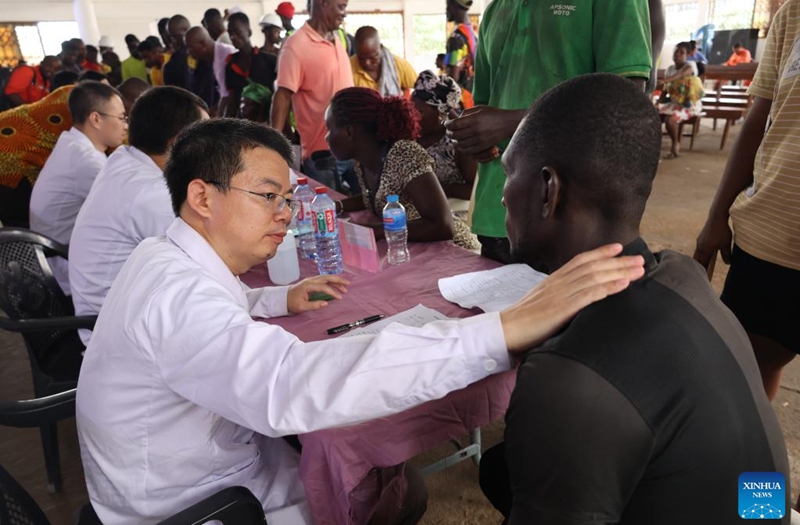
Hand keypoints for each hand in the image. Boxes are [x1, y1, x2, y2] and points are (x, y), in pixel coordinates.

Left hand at [287, 275, 349, 312]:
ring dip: (336, 281)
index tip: (339, 298)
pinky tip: (337, 284)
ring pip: (326, 277)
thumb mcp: (302, 307)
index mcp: (308, 285)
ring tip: (345, 286)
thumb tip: (326, 304)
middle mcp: (310, 280)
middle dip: (338, 280)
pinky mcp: (312, 282)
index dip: (332, 292)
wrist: (283, 298)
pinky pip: (323, 279)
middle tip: (347, 284)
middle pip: (327, 277)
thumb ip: (314, 305)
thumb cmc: (291, 302)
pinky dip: (331, 281)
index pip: (324, 287)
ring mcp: (311, 280)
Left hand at [444, 106, 522, 156]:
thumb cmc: (493, 114)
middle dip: (449, 133)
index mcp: (474, 119)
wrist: (508, 123)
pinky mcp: (482, 146)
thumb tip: (455, 118)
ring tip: (454, 138)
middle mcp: (475, 130)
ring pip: (459, 144)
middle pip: (455, 135)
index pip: (454, 124)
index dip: (447, 124)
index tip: (446, 123)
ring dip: (454, 141)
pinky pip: (467, 151)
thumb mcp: (479, 108)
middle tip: (448, 131)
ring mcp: (479, 140)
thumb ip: (466, 112)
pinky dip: (461, 148)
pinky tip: (461, 144)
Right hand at [499, 244, 645, 352]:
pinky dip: (608, 288)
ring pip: (594, 277)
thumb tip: (573, 300)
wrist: (505, 330)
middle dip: (618, 262)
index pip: (580, 261)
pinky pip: (589, 295)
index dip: (600, 253)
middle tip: (640, 259)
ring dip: (619, 272)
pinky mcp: (562, 309)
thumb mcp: (541, 302)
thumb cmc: (522, 321)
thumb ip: (557, 297)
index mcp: (553, 280)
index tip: (618, 248)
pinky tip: (623, 285)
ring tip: (638, 270)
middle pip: (592, 266)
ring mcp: (560, 294)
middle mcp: (558, 283)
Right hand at [693, 214, 732, 279]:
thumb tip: (728, 263)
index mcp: (704, 250)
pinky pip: (699, 249)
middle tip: (700, 276)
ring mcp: (699, 242)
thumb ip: (726, 255)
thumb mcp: (726, 244)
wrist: (716, 217)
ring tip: (701, 267)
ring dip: (698, 261)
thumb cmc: (722, 231)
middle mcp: (699, 247)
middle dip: (698, 268)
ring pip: (696, 255)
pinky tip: (704, 255)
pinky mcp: (701, 238)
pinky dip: (700, 255)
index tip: (703, 279)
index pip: (701, 264)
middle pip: (696, 261)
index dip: (702, 272)